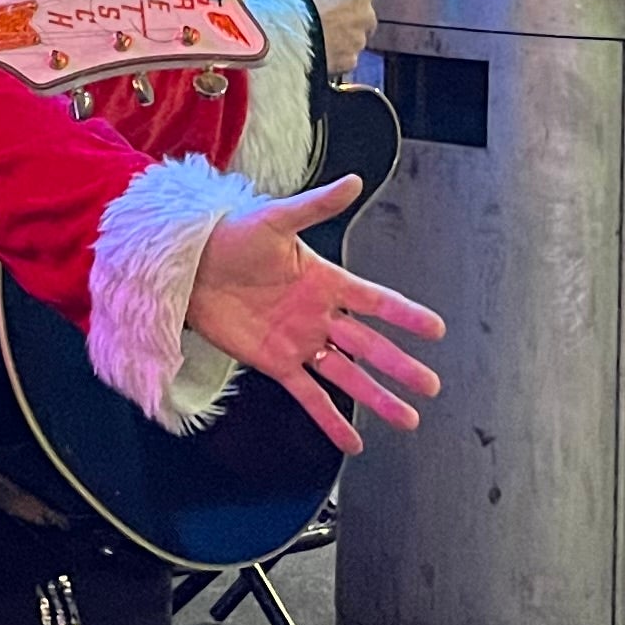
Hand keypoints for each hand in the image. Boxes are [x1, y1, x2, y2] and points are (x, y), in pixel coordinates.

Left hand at [183, 177, 443, 456]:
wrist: (189, 264)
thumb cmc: (232, 235)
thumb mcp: (276, 218)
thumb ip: (316, 205)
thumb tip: (354, 181)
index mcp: (326, 280)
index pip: (376, 301)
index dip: (405, 315)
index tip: (436, 330)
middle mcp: (319, 315)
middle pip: (369, 345)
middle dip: (401, 366)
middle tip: (430, 386)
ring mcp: (300, 342)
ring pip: (348, 375)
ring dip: (377, 397)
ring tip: (407, 419)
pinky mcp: (276, 363)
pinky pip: (309, 396)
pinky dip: (330, 420)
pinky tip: (352, 442)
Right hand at [282, 0, 377, 67]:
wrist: (279, 31)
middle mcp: (364, 16)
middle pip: (353, 14)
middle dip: (336, 15)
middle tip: (310, 12)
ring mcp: (355, 41)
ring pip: (348, 37)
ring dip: (333, 35)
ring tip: (307, 30)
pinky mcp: (346, 63)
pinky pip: (341, 59)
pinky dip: (329, 55)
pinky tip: (310, 46)